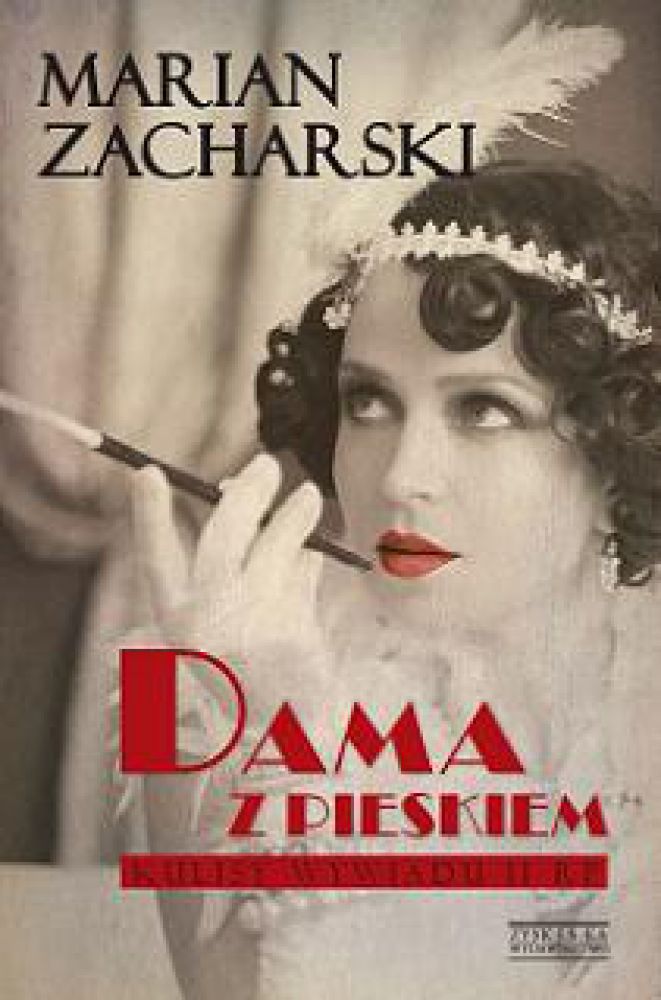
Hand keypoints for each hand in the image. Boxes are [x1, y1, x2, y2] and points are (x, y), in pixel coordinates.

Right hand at [130, 453, 331, 718]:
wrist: (288, 733)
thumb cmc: (248, 670)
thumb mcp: (218, 625)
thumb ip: (227, 567)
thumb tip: (240, 493)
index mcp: (178, 624)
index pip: (153, 560)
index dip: (148, 515)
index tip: (147, 471)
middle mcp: (209, 624)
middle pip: (222, 538)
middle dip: (244, 493)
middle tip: (265, 464)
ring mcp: (254, 626)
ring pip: (277, 546)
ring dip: (295, 513)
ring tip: (309, 494)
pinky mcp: (295, 629)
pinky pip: (306, 572)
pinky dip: (313, 554)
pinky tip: (316, 550)